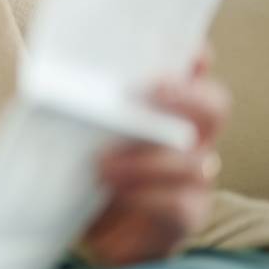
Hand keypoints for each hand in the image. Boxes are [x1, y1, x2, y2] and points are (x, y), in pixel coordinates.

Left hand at [84, 50, 230, 265]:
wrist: (73, 220)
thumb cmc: (76, 159)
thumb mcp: (71, 125)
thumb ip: (76, 101)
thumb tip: (55, 77)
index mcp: (165, 104)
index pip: (193, 69)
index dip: (194, 55)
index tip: (185, 49)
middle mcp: (189, 135)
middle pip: (213, 107)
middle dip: (187, 96)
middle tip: (150, 91)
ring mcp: (192, 177)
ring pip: (194, 161)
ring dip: (146, 160)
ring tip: (102, 164)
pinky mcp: (183, 215)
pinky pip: (179, 204)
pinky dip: (145, 196)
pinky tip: (115, 191)